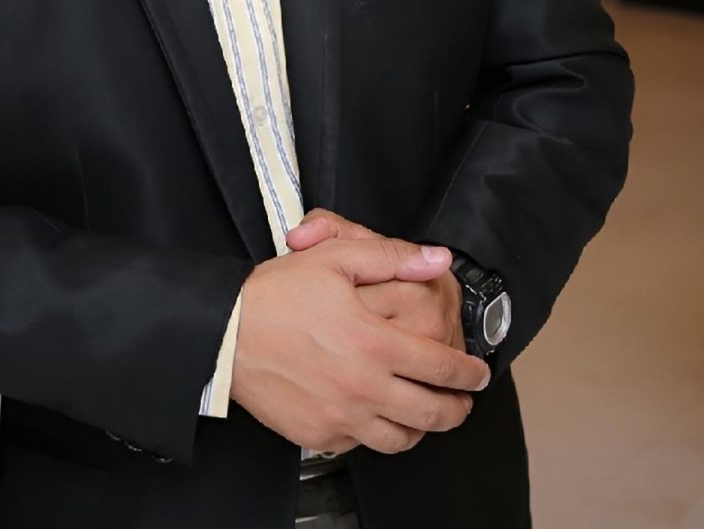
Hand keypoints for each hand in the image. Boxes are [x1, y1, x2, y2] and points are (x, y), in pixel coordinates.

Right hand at [231, 233, 488, 456]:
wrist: (225, 332)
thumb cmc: (276, 295)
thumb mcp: (336, 258)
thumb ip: (392, 257)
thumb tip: (436, 259)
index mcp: (374, 343)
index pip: (441, 367)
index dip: (468, 373)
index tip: (477, 373)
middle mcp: (364, 387)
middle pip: (431, 413)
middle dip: (457, 408)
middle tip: (463, 401)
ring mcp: (342, 417)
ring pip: (401, 439)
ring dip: (422, 428)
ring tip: (426, 415)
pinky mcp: (319, 434)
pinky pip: (361, 445)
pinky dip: (377, 434)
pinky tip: (376, 417)